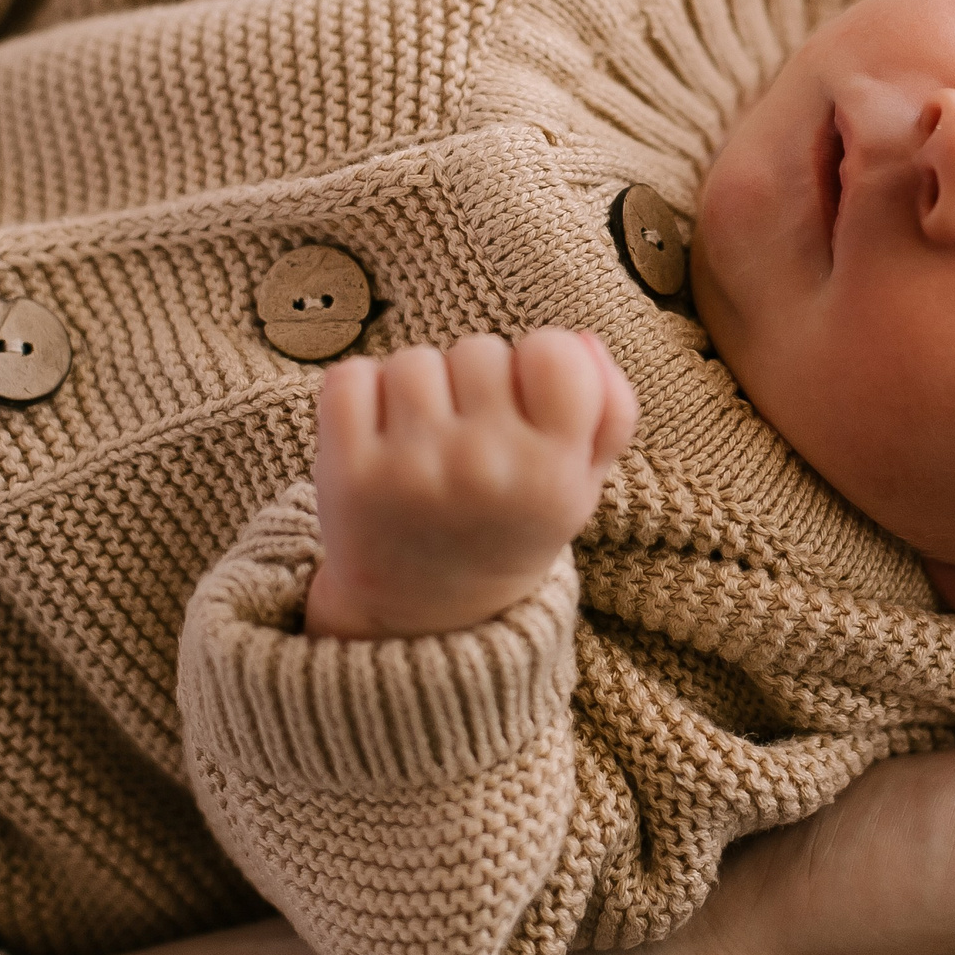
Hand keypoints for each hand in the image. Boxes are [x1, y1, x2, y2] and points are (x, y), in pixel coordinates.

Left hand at [304, 330, 636, 640]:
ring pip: (416, 360)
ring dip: (419, 391)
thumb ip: (608, 411)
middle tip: (473, 441)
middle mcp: (485, 468)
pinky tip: (379, 440)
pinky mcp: (346, 471)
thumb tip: (583, 340)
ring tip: (427, 445)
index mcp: (553, 472)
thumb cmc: (509, 529)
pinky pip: (351, 376)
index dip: (541, 365)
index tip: (529, 403)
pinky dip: (361, 395)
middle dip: (476, 383)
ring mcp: (412, 468)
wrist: (422, 615)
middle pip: (481, 349)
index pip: (556, 352)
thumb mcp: (580, 487)